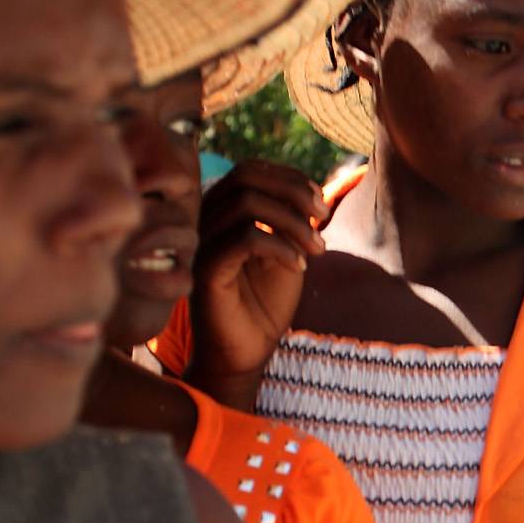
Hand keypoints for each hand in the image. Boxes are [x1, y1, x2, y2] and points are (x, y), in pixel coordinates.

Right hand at [189, 160, 328, 404]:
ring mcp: (201, 243)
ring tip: (317, 249)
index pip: (250, 170)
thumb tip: (313, 190)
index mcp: (221, 210)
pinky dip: (279, 247)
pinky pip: (243, 239)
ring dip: (292, 221)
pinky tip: (298, 267)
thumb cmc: (265, 304)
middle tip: (323, 216)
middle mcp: (205, 220)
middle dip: (292, 190)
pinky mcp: (205, 269)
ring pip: (246, 203)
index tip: (322, 203)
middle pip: (245, 176)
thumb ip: (292, 220)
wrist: (245, 352)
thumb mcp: (287, 252)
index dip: (290, 178)